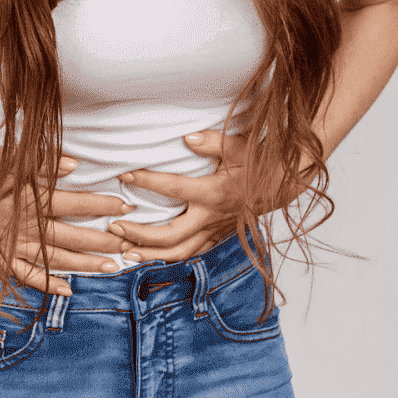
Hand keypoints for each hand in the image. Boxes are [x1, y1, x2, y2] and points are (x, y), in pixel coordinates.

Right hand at [0, 146, 134, 295]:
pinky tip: (67, 289)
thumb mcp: (4, 158)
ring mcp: (12, 245)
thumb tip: (75, 164)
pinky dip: (48, 284)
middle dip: (103, 241)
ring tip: (110, 269)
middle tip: (130, 246)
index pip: (75, 203)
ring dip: (85, 264)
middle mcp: (25, 227)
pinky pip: (27, 275)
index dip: (103, 205)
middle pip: (72, 236)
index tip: (126, 207)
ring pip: (56, 259)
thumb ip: (42, 163)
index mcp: (29, 200)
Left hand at [105, 131, 257, 262]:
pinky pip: (193, 254)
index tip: (124, 174)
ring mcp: (215, 230)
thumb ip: (212, 142)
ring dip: (151, 255)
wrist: (281, 183)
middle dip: (140, 234)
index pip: (172, 188)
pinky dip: (171, 259)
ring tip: (126, 253)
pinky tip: (152, 258)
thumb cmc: (257, 162)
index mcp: (212, 192)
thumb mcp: (238, 146)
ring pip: (180, 252)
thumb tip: (187, 138)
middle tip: (115, 226)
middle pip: (170, 235)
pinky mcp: (218, 237)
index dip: (147, 181)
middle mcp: (211, 216)